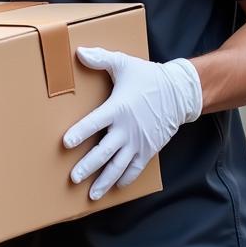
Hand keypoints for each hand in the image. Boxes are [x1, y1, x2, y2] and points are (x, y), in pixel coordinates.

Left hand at [63, 47, 201, 200]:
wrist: (179, 93)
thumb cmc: (148, 77)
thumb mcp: (124, 64)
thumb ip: (101, 59)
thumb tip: (79, 52)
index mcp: (117, 109)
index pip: (94, 123)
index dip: (80, 133)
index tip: (65, 143)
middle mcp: (127, 130)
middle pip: (104, 152)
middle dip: (88, 166)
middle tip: (73, 178)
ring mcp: (138, 143)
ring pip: (118, 166)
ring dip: (104, 181)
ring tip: (91, 194)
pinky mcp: (149, 150)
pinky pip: (135, 169)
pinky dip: (125, 179)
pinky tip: (116, 188)